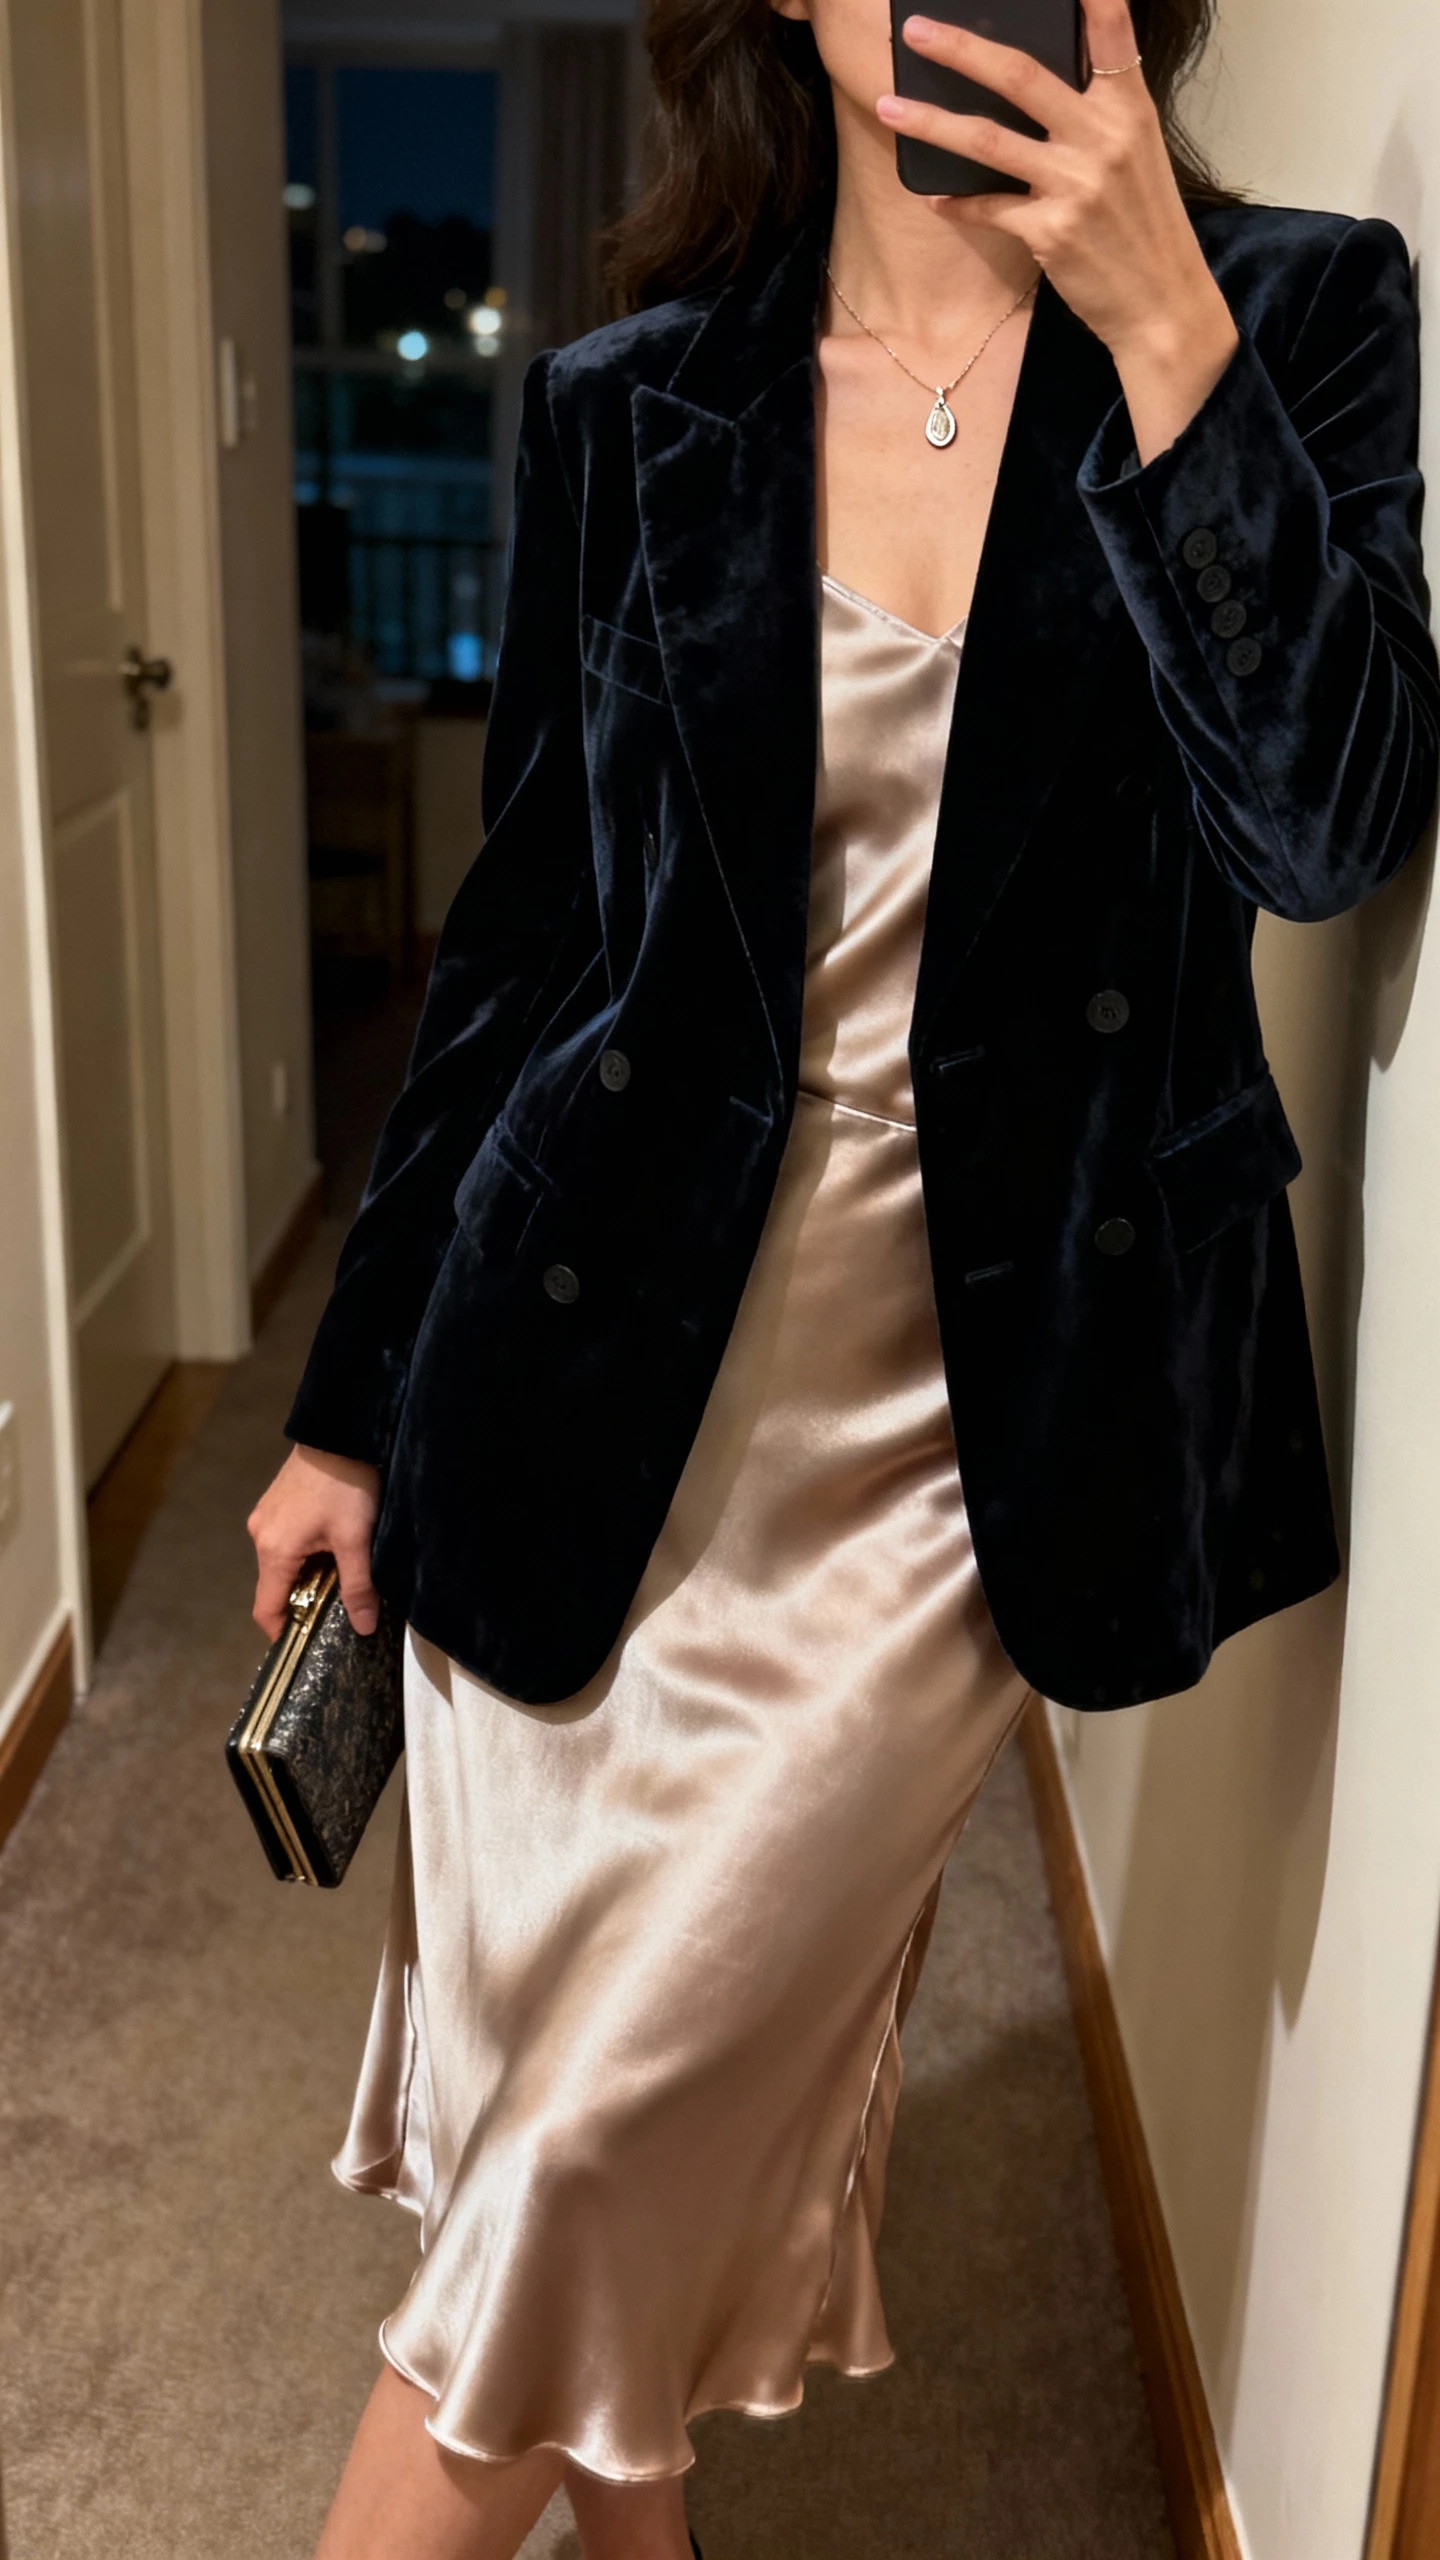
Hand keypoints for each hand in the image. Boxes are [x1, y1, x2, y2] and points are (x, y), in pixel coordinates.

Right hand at [247, 1445, 381, 1640]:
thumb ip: (358, 1587)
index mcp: (274, 1550)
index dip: (284, 1633)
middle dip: (304, 1602)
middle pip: (277, 1586)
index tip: (307, 1644)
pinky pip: (287, 1541)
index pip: (266, 1609)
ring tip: (342, 1575)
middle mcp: (261, 1535)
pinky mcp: (277, 1502)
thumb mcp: (357, 1540)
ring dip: (308, 1575)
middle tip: (339, 1610)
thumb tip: (362, 1628)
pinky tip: (335, 1545)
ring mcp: (266, 1516)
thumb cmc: (347, 1484)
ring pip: (283, 1563)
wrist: (342, 1429)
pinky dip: (306, 1553)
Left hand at [879, 0, 1238, 460]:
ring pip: (986, 140)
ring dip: (930, 121)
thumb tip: (1032, 85)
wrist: (1163, 304)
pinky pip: (987, 207)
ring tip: (889, 106)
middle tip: (917, 30)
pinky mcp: (1050, 232)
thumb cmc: (1144, 227)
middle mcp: (1102, 138)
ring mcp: (1074, 185)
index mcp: (1128, 109)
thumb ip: (1095, 113)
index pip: (1111, 32)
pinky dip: (956, 203)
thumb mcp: (1137, 155)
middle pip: (1020, 75)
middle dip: (961, 48)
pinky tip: (931, 196)